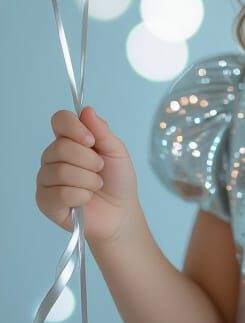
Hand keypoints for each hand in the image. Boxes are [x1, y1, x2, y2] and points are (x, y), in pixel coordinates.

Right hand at [36, 106, 142, 246]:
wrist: (120, 212)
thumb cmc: (117, 180)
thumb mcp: (116, 151)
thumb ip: (102, 131)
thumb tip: (87, 110)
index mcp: (69, 140)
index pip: (59, 120)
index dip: (74, 127)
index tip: (91, 140)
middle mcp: (53, 157)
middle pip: (61, 147)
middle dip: (89, 160)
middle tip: (100, 169)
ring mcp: (46, 179)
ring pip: (61, 171)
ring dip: (88, 180)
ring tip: (96, 185)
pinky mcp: (45, 201)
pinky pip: (60, 193)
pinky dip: (81, 196)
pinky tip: (86, 199)